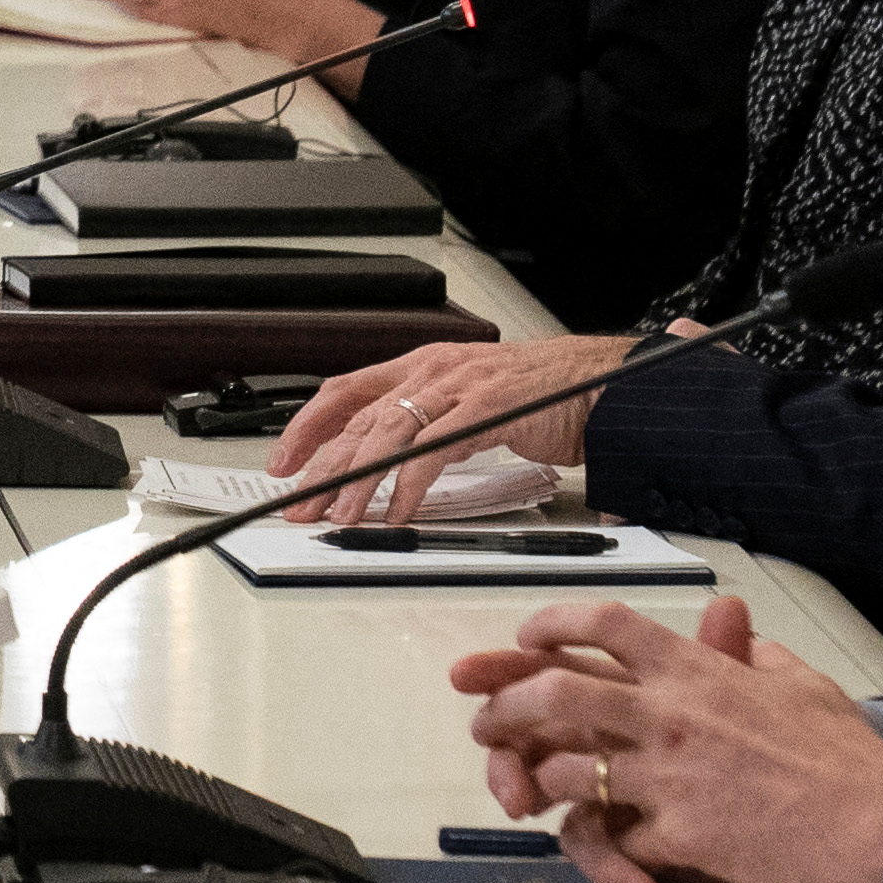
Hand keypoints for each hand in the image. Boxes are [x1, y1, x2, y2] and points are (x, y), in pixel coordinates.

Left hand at [266, 336, 623, 528]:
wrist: (598, 384)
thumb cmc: (538, 395)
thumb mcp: (464, 402)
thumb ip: (425, 423)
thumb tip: (380, 462)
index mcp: (421, 365)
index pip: (344, 392)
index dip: (308, 428)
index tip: (284, 462)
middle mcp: (431, 370)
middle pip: (357, 419)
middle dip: (322, 467)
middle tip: (299, 505)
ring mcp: (456, 387)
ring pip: (386, 435)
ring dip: (358, 482)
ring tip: (340, 517)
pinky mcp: (484, 410)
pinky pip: (432, 452)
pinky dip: (408, 485)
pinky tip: (396, 512)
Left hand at [447, 594, 882, 882]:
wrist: (881, 819)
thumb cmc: (845, 754)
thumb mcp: (798, 682)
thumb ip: (753, 653)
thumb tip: (735, 627)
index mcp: (698, 672)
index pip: (607, 625)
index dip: (551, 625)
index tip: (525, 639)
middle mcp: (671, 716)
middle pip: (556, 694)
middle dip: (507, 707)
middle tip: (489, 723)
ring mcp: (669, 778)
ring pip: (566, 772)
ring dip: (540, 782)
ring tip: (532, 792)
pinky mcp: (680, 836)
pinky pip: (616, 840)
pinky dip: (605, 849)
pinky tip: (606, 852)